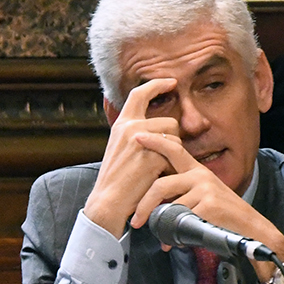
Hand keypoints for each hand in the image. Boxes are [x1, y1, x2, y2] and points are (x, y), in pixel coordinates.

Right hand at [82, 78, 180, 235]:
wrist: (108, 201)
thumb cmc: (116, 180)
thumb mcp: (120, 149)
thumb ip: (136, 134)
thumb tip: (161, 128)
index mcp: (122, 124)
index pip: (140, 94)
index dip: (157, 84)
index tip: (171, 82)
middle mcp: (131, 127)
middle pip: (169, 122)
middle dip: (171, 139)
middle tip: (158, 159)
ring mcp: (141, 141)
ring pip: (175, 137)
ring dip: (172, 153)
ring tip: (156, 169)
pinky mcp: (152, 156)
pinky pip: (175, 153)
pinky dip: (171, 166)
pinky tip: (158, 176)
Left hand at [128, 132, 283, 283]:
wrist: (251, 230)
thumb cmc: (223, 217)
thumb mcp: (202, 198)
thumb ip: (180, 195)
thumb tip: (153, 205)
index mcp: (197, 171)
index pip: (174, 150)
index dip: (155, 141)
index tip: (138, 137)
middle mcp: (201, 176)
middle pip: (161, 185)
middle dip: (144, 205)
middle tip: (135, 220)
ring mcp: (205, 189)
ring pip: (170, 207)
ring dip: (161, 226)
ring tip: (161, 237)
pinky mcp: (209, 204)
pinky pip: (181, 220)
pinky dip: (174, 236)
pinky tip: (175, 243)